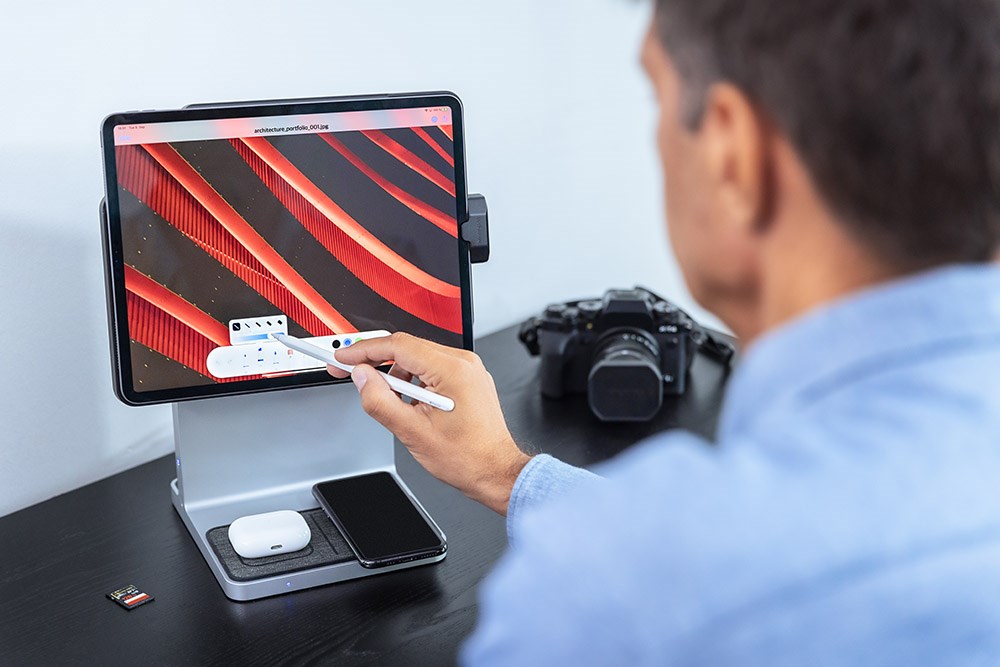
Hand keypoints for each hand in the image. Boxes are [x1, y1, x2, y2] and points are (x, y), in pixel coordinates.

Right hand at [328, 333, 530, 514]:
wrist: (495, 472)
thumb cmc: (467, 457)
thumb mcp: (413, 433)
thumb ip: (381, 401)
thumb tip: (362, 379)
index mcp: (452, 370)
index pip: (397, 346)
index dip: (363, 351)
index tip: (343, 359)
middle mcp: (463, 363)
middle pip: (407, 347)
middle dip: (375, 361)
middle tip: (350, 374)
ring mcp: (467, 370)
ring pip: (418, 358)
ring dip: (396, 375)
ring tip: (391, 403)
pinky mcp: (467, 379)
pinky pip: (432, 368)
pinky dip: (413, 381)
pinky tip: (408, 404)